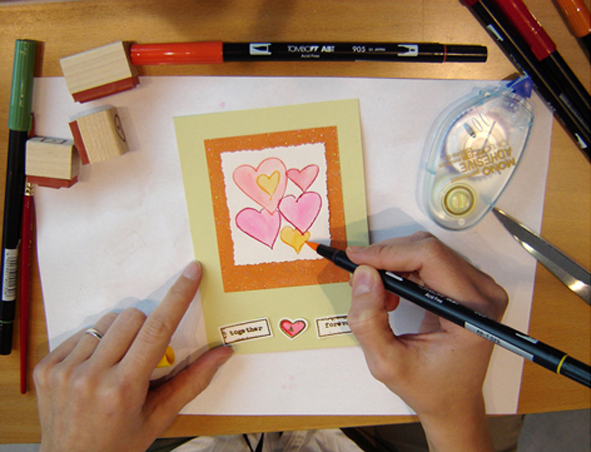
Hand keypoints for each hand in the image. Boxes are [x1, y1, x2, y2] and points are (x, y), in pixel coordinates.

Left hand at [34, 261, 232, 451]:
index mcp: (124, 388)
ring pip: (105, 322)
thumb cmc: (120, 444)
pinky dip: (93, 345)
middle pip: (131, 317)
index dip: (178, 297)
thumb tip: (223, 353)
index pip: (157, 329)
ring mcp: (65, 371)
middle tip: (142, 355)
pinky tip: (93, 370)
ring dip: (117, 336)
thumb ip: (193, 381)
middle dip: (145, 327)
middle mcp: (91, 376)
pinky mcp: (47, 368)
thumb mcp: (160, 416)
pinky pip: (80, 333)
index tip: (191, 274)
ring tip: (115, 365)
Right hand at [346, 232, 507, 451]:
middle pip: (429, 249)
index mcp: (472, 314)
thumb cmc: (428, 388)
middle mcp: (484, 294)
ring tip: (382, 299)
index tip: (355, 259)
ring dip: (395, 265)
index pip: (430, 258)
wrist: (454, 402)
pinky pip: (432, 260)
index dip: (388, 252)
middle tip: (363, 283)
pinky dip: (405, 270)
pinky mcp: (472, 285)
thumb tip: (363, 275)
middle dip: (387, 259)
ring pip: (428, 250)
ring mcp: (481, 287)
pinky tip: (395, 295)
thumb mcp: (386, 363)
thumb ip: (368, 321)